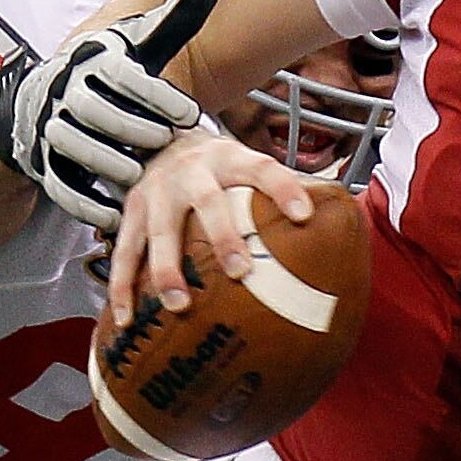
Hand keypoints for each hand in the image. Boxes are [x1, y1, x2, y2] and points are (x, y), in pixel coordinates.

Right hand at [0, 0, 218, 230]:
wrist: (43, 103)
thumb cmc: (106, 74)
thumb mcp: (138, 46)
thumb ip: (173, 22)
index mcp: (91, 61)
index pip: (122, 74)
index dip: (155, 94)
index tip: (188, 113)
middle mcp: (65, 92)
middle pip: (96, 111)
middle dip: (132, 128)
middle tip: (165, 142)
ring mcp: (51, 129)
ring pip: (75, 147)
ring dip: (108, 162)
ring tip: (140, 175)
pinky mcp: (44, 165)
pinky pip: (61, 185)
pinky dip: (86, 202)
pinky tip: (116, 212)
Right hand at [105, 129, 319, 324]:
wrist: (165, 140)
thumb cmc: (222, 169)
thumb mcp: (250, 167)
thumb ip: (283, 195)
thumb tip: (339, 233)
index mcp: (230, 160)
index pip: (263, 168)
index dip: (284, 187)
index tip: (305, 214)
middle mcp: (191, 173)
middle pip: (207, 202)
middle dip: (222, 235)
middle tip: (240, 270)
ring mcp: (155, 193)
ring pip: (159, 231)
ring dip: (167, 269)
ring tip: (179, 305)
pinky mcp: (130, 213)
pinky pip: (123, 253)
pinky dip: (122, 287)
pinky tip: (125, 321)